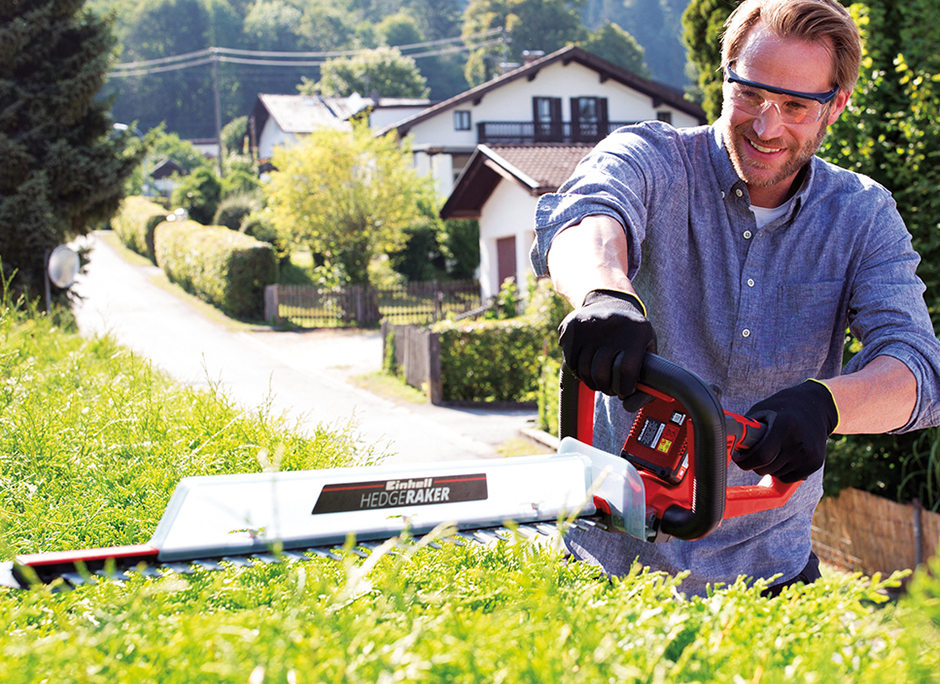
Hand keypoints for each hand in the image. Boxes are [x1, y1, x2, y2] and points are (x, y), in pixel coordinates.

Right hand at [558, 289, 656, 410]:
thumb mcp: (648, 349)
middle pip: (601, 373)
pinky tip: (588, 364)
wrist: (610, 300)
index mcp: (637, 331)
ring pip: (584, 370)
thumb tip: (630, 406)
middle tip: (611, 387)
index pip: (626, 371)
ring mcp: (589, 324)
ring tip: (600, 376)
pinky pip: (571, 362)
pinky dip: (579, 370)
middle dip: (606, 388)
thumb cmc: (633, 333)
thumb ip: (649, 381)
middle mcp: (612, 324)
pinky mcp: (572, 327)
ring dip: (592, 381)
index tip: (624, 391)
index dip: (624, 388)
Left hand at [736, 380, 838, 482]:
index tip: (739, 458)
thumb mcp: (762, 410)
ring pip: (775, 474)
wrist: (817, 407)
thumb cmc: (784, 407)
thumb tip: (726, 439)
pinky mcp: (814, 463)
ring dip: (769, 466)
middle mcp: (799, 443)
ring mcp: (808, 455)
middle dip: (755, 463)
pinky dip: (781, 471)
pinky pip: (788, 478)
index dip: (745, 461)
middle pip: (766, 468)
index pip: (760, 457)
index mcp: (785, 427)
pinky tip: (784, 455)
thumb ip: (746, 427)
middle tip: (755, 451)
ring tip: (774, 448)